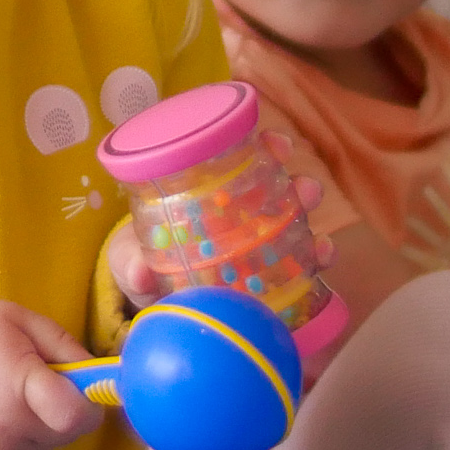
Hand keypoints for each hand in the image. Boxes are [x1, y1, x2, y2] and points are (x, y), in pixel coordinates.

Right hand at [0, 301, 102, 449]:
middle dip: (65, 410)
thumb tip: (96, 372)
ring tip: (8, 394)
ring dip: (41, 425)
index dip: (90, 403)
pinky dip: (16, 437)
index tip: (80, 385)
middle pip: (69, 434)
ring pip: (45, 446)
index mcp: (23, 389)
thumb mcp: (15, 319)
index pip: (81, 417)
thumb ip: (63, 345)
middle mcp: (12, 429)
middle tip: (38, 381)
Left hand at [104, 163, 332, 310]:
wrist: (148, 303)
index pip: (241, 160)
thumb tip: (139, 276)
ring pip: (293, 226)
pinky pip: (297, 266)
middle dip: (298, 186)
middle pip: (276, 190)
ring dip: (312, 232)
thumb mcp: (127, 258)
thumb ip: (130, 263)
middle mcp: (239, 213)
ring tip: (322, 242)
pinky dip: (314, 264)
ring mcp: (256, 245)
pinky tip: (322, 265)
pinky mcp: (267, 277)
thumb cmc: (137, 262)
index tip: (277, 146)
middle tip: (307, 191)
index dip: (264, 148)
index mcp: (206, 193)